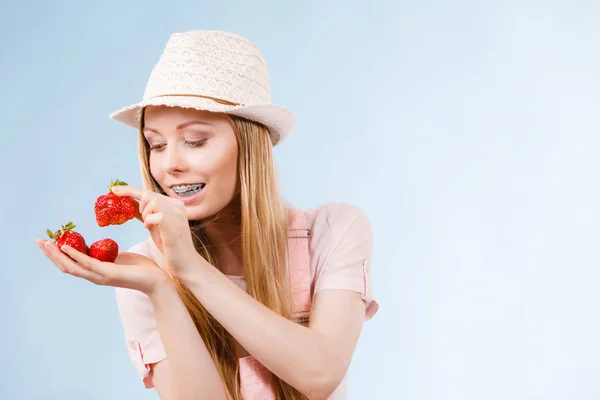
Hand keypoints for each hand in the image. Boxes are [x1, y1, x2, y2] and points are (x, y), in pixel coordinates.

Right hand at [37, 239, 169, 294]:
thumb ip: (109, 254)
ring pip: (72, 266)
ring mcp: (100, 276)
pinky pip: (88, 263)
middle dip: (51, 254)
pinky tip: (66, 246)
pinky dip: (75, 255)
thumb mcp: (121, 257)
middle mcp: (95, 276)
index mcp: (97, 271)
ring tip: (46, 243)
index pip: (71, 264)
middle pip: (66, 266)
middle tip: (39, 241)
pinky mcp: (108, 273)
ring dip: (57, 254)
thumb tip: (103, 247)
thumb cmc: (142, 268)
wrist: (157, 280)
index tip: (48, 242)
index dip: (58, 254)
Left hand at [110, 185, 198, 279]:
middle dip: (139, 207)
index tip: (113, 189)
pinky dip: (148, 221)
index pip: (149, 192)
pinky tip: (151, 229)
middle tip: (144, 222)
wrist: (185, 263)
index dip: (129, 190)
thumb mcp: (154, 225)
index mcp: (174, 204)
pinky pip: (153, 215)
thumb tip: (126, 202)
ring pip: (150, 201)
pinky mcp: (173, 223)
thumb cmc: (169, 245)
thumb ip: (143, 213)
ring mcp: (176, 213)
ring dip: (144, 215)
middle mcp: (177, 205)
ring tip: (150, 227)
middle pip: (147, 194)